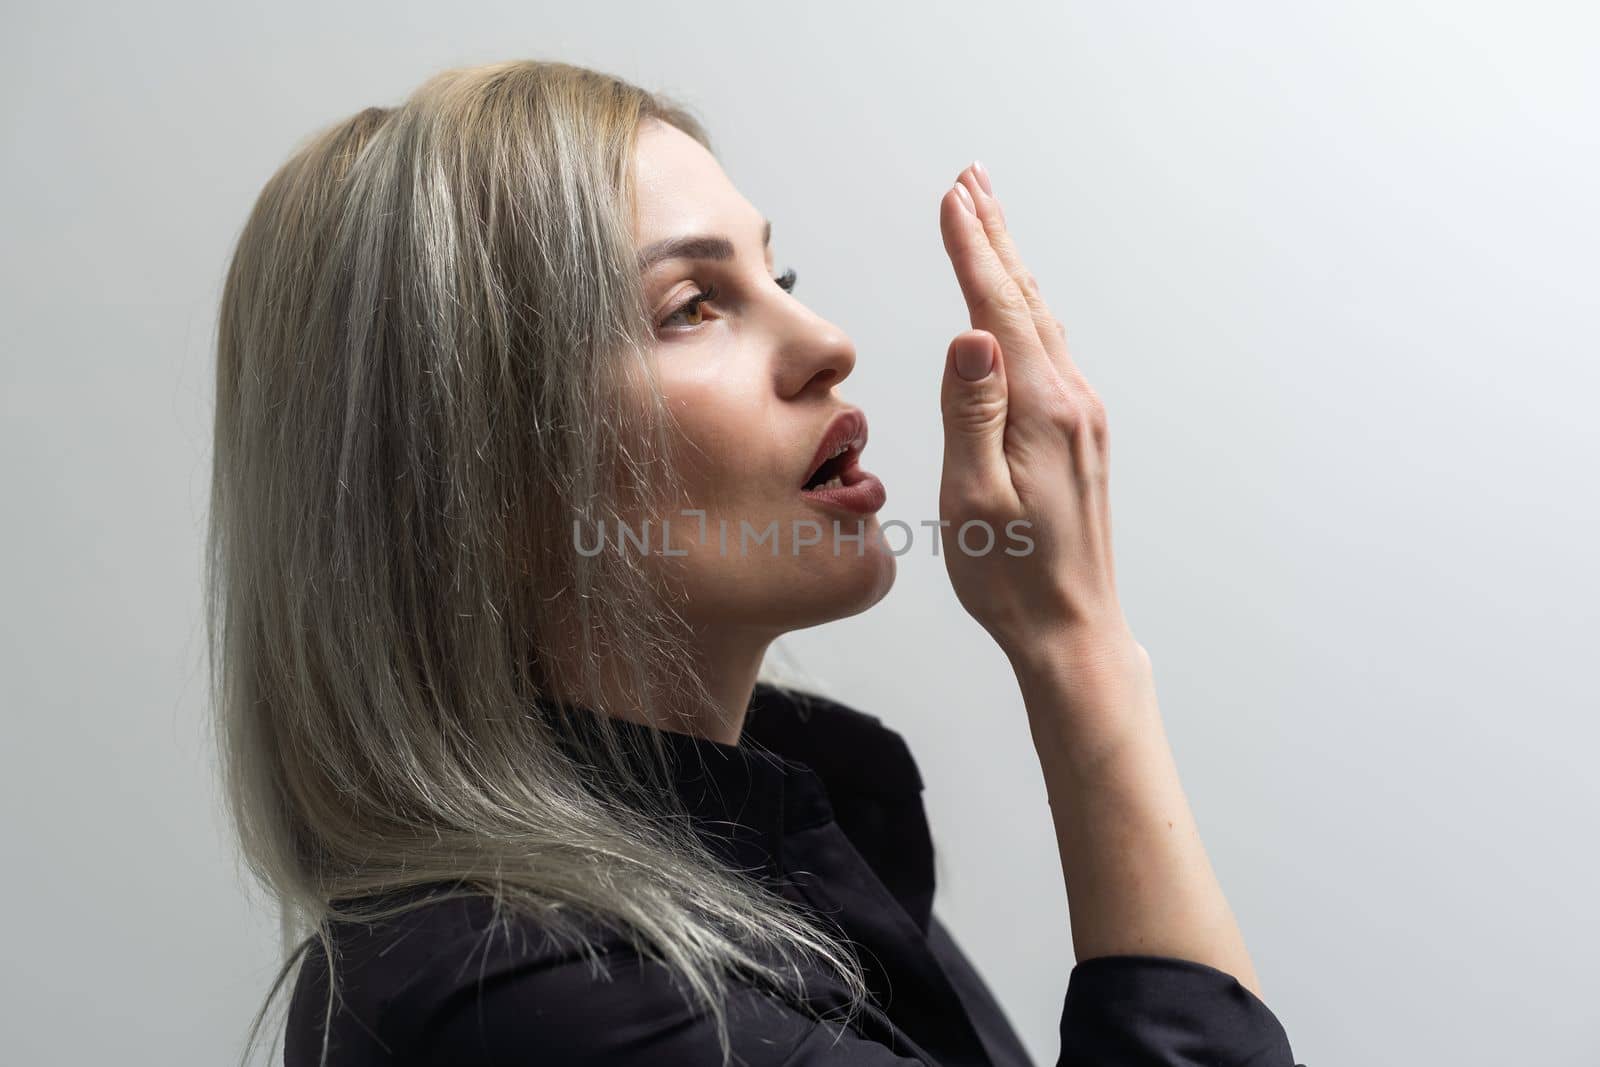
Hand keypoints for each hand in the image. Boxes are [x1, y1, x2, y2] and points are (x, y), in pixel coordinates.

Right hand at [936, 162, 1134, 668]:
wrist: (1073, 628)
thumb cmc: (1011, 577)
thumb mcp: (974, 500)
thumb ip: (971, 413)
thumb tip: (971, 333)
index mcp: (1041, 411)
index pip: (998, 309)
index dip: (972, 249)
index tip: (953, 198)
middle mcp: (1072, 403)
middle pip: (1026, 300)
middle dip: (995, 236)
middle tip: (973, 180)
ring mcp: (1082, 418)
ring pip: (1041, 321)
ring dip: (1011, 267)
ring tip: (988, 222)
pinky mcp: (1081, 436)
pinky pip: (1051, 350)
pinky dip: (1025, 310)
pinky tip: (1017, 306)